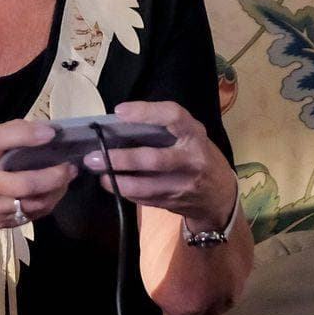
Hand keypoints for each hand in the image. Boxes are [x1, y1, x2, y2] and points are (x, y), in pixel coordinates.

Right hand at [0, 120, 77, 239]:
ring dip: (56, 191)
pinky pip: (33, 214)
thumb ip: (8, 136)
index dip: (26, 136)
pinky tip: (55, 191)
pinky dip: (49, 202)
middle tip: (68, 167)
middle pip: (24, 184)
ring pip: (33, 204)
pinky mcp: (1, 223)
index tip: (51, 133)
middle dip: (53, 176)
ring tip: (66, 178)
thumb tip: (45, 130)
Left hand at [81, 101, 236, 230]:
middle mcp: (191, 159)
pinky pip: (144, 198)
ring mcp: (183, 185)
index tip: (119, 112)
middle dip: (121, 159)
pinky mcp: (173, 203)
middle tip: (94, 156)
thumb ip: (167, 129)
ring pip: (145, 186)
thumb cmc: (200, 156)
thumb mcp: (193, 136)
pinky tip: (111, 183)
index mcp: (195, 135)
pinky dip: (124, 191)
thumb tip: (122, 123)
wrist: (220, 197)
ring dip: (117, 180)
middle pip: (153, 159)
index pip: (173, 117)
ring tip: (98, 172)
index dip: (146, 112)